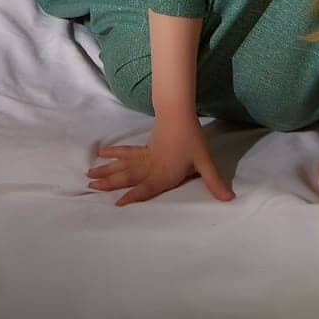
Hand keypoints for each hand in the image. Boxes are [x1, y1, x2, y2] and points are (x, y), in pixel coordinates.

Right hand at [87, 115, 233, 206]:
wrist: (179, 114)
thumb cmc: (192, 139)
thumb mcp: (204, 161)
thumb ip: (214, 182)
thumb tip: (229, 199)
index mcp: (164, 173)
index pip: (146, 188)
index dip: (133, 197)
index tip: (117, 204)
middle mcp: (151, 166)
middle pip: (127, 176)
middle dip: (109, 183)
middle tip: (90, 187)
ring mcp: (145, 156)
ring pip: (123, 165)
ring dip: (106, 170)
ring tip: (89, 174)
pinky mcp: (144, 148)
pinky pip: (126, 153)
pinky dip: (114, 153)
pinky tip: (102, 152)